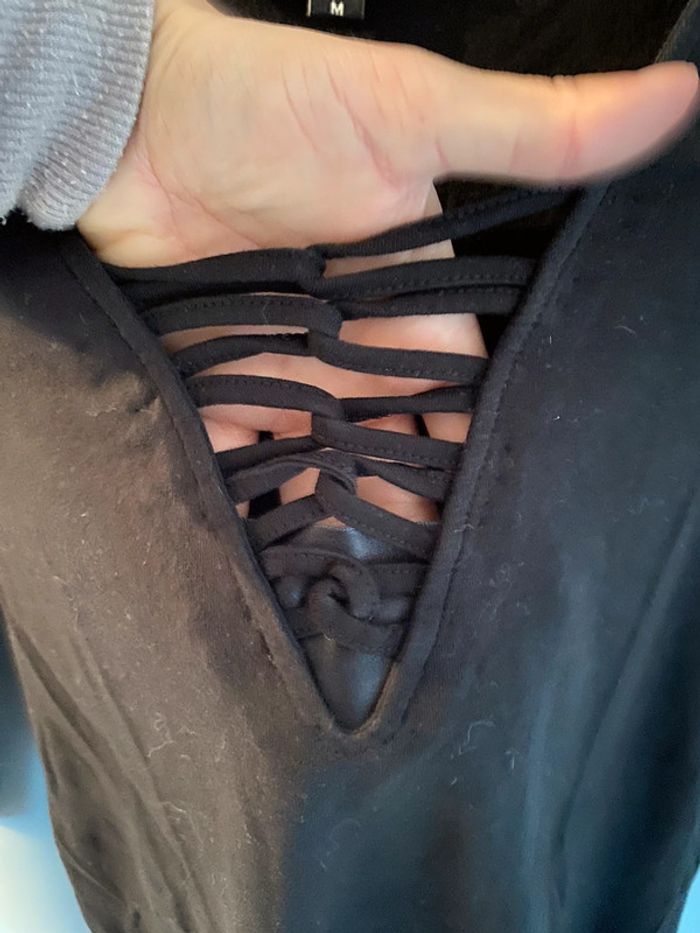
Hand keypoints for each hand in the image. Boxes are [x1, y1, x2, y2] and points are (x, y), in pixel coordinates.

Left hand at [78, 0, 697, 520]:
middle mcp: (353, 353)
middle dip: (398, 511)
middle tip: (405, 580)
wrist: (135, 114)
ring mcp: (282, 373)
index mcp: (412, 311)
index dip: (472, 463)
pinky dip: (245, 505)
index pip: (462, 405)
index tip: (482, 526)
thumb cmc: (274, 104)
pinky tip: (262, 556)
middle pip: (390, 453)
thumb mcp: (415, 115)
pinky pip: (235, 462)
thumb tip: (677, 95)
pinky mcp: (214, 385)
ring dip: (327, 520)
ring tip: (340, 586)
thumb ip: (534, 133)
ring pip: (318, 470)